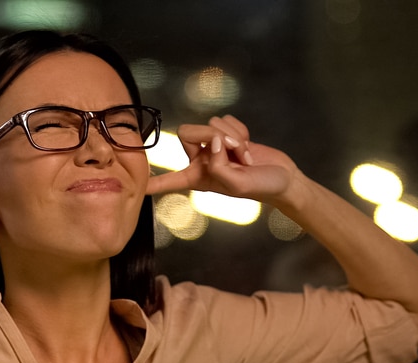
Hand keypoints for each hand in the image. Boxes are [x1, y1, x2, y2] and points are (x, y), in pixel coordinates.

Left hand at [146, 115, 297, 204]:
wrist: (283, 178)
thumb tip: (213, 139)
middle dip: (212, 134)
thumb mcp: (236, 185)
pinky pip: (226, 120)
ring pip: (211, 124)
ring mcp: (214, 146)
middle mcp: (202, 161)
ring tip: (245, 155)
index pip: (168, 181)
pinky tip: (248, 146)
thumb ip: (219, 165)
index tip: (135, 186)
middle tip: (233, 148)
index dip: (152, 183)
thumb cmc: (261, 187)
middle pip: (187, 132)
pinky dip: (240, 130)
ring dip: (232, 136)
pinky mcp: (227, 134)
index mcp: (197, 178)